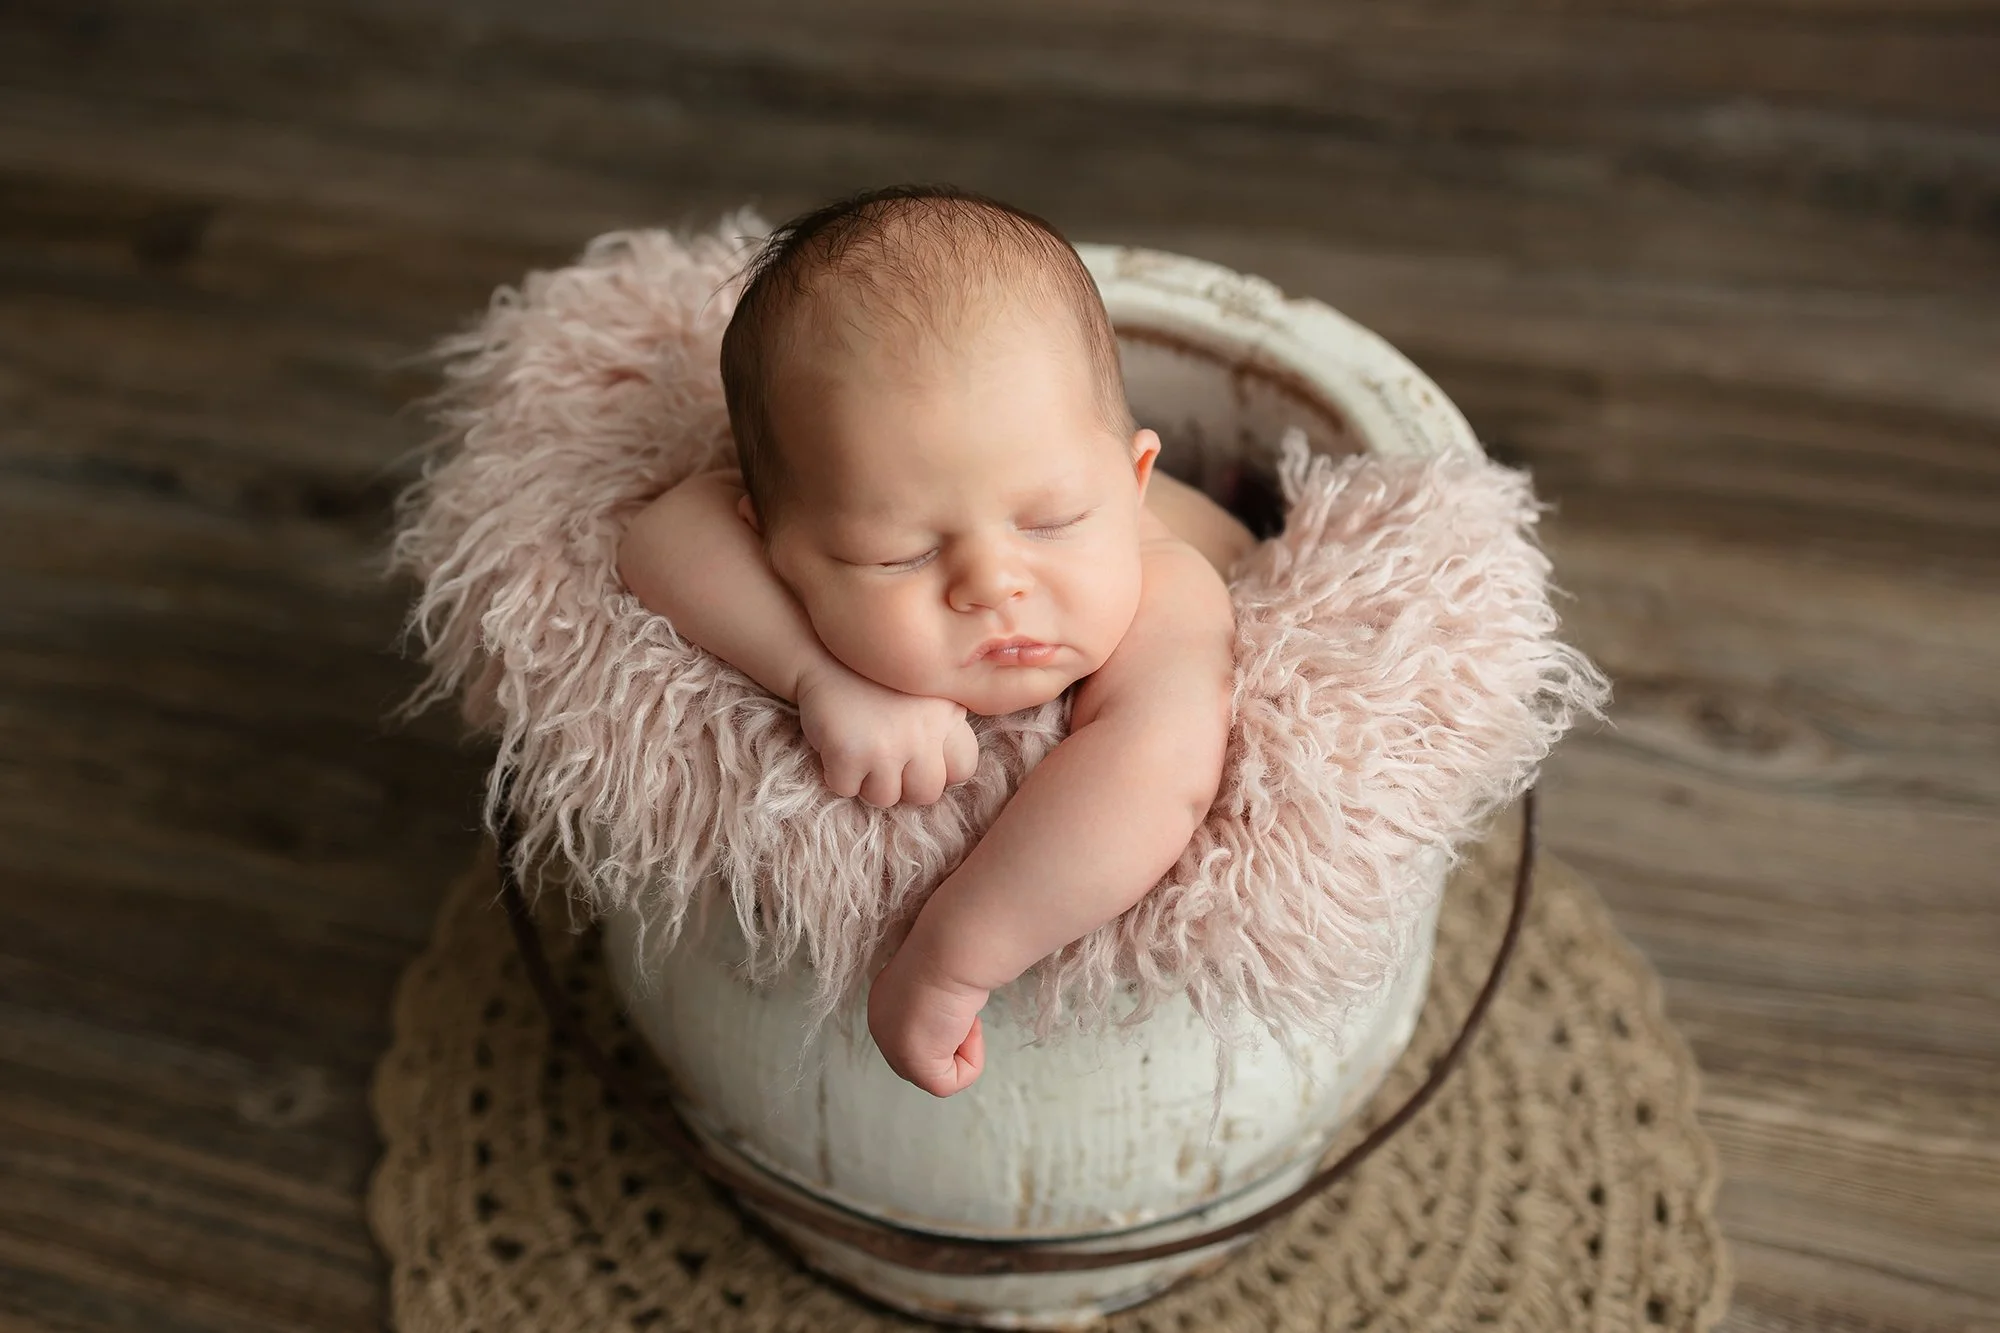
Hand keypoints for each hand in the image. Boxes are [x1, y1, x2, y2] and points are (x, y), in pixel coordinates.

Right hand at [795, 662, 979, 806]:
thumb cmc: (876, 680)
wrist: (823, 654)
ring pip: (885, 798)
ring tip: (860, 749)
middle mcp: (923, 731)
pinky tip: (837, 747)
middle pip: (927, 793)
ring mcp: (887, 745)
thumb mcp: (926, 692)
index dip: (940, 771)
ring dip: (868, 782)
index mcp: (947, 714)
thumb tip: (952, 774)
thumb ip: (945, 725)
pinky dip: (837, 775)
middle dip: (904, 786)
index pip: (963, 768)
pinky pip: (846, 790)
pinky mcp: (850, 753)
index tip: (919, 759)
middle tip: (885, 761)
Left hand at [868, 943, 988, 1096]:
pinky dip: (970, 1062)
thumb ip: (937, 1000)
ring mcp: (894, 1048)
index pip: (916, 1030)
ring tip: (963, 1016)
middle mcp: (882, 1026)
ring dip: (962, 1047)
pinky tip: (966, 1029)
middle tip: (962, 1010)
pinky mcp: (915, 1067)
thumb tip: (956, 1014)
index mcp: (884, 1002)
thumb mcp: (942, 976)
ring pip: (939, 1072)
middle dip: (951, 1039)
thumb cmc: (952, 950)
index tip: (955, 995)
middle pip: (924, 1056)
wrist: (951, 949)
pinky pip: (949, 1084)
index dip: (946, 1020)